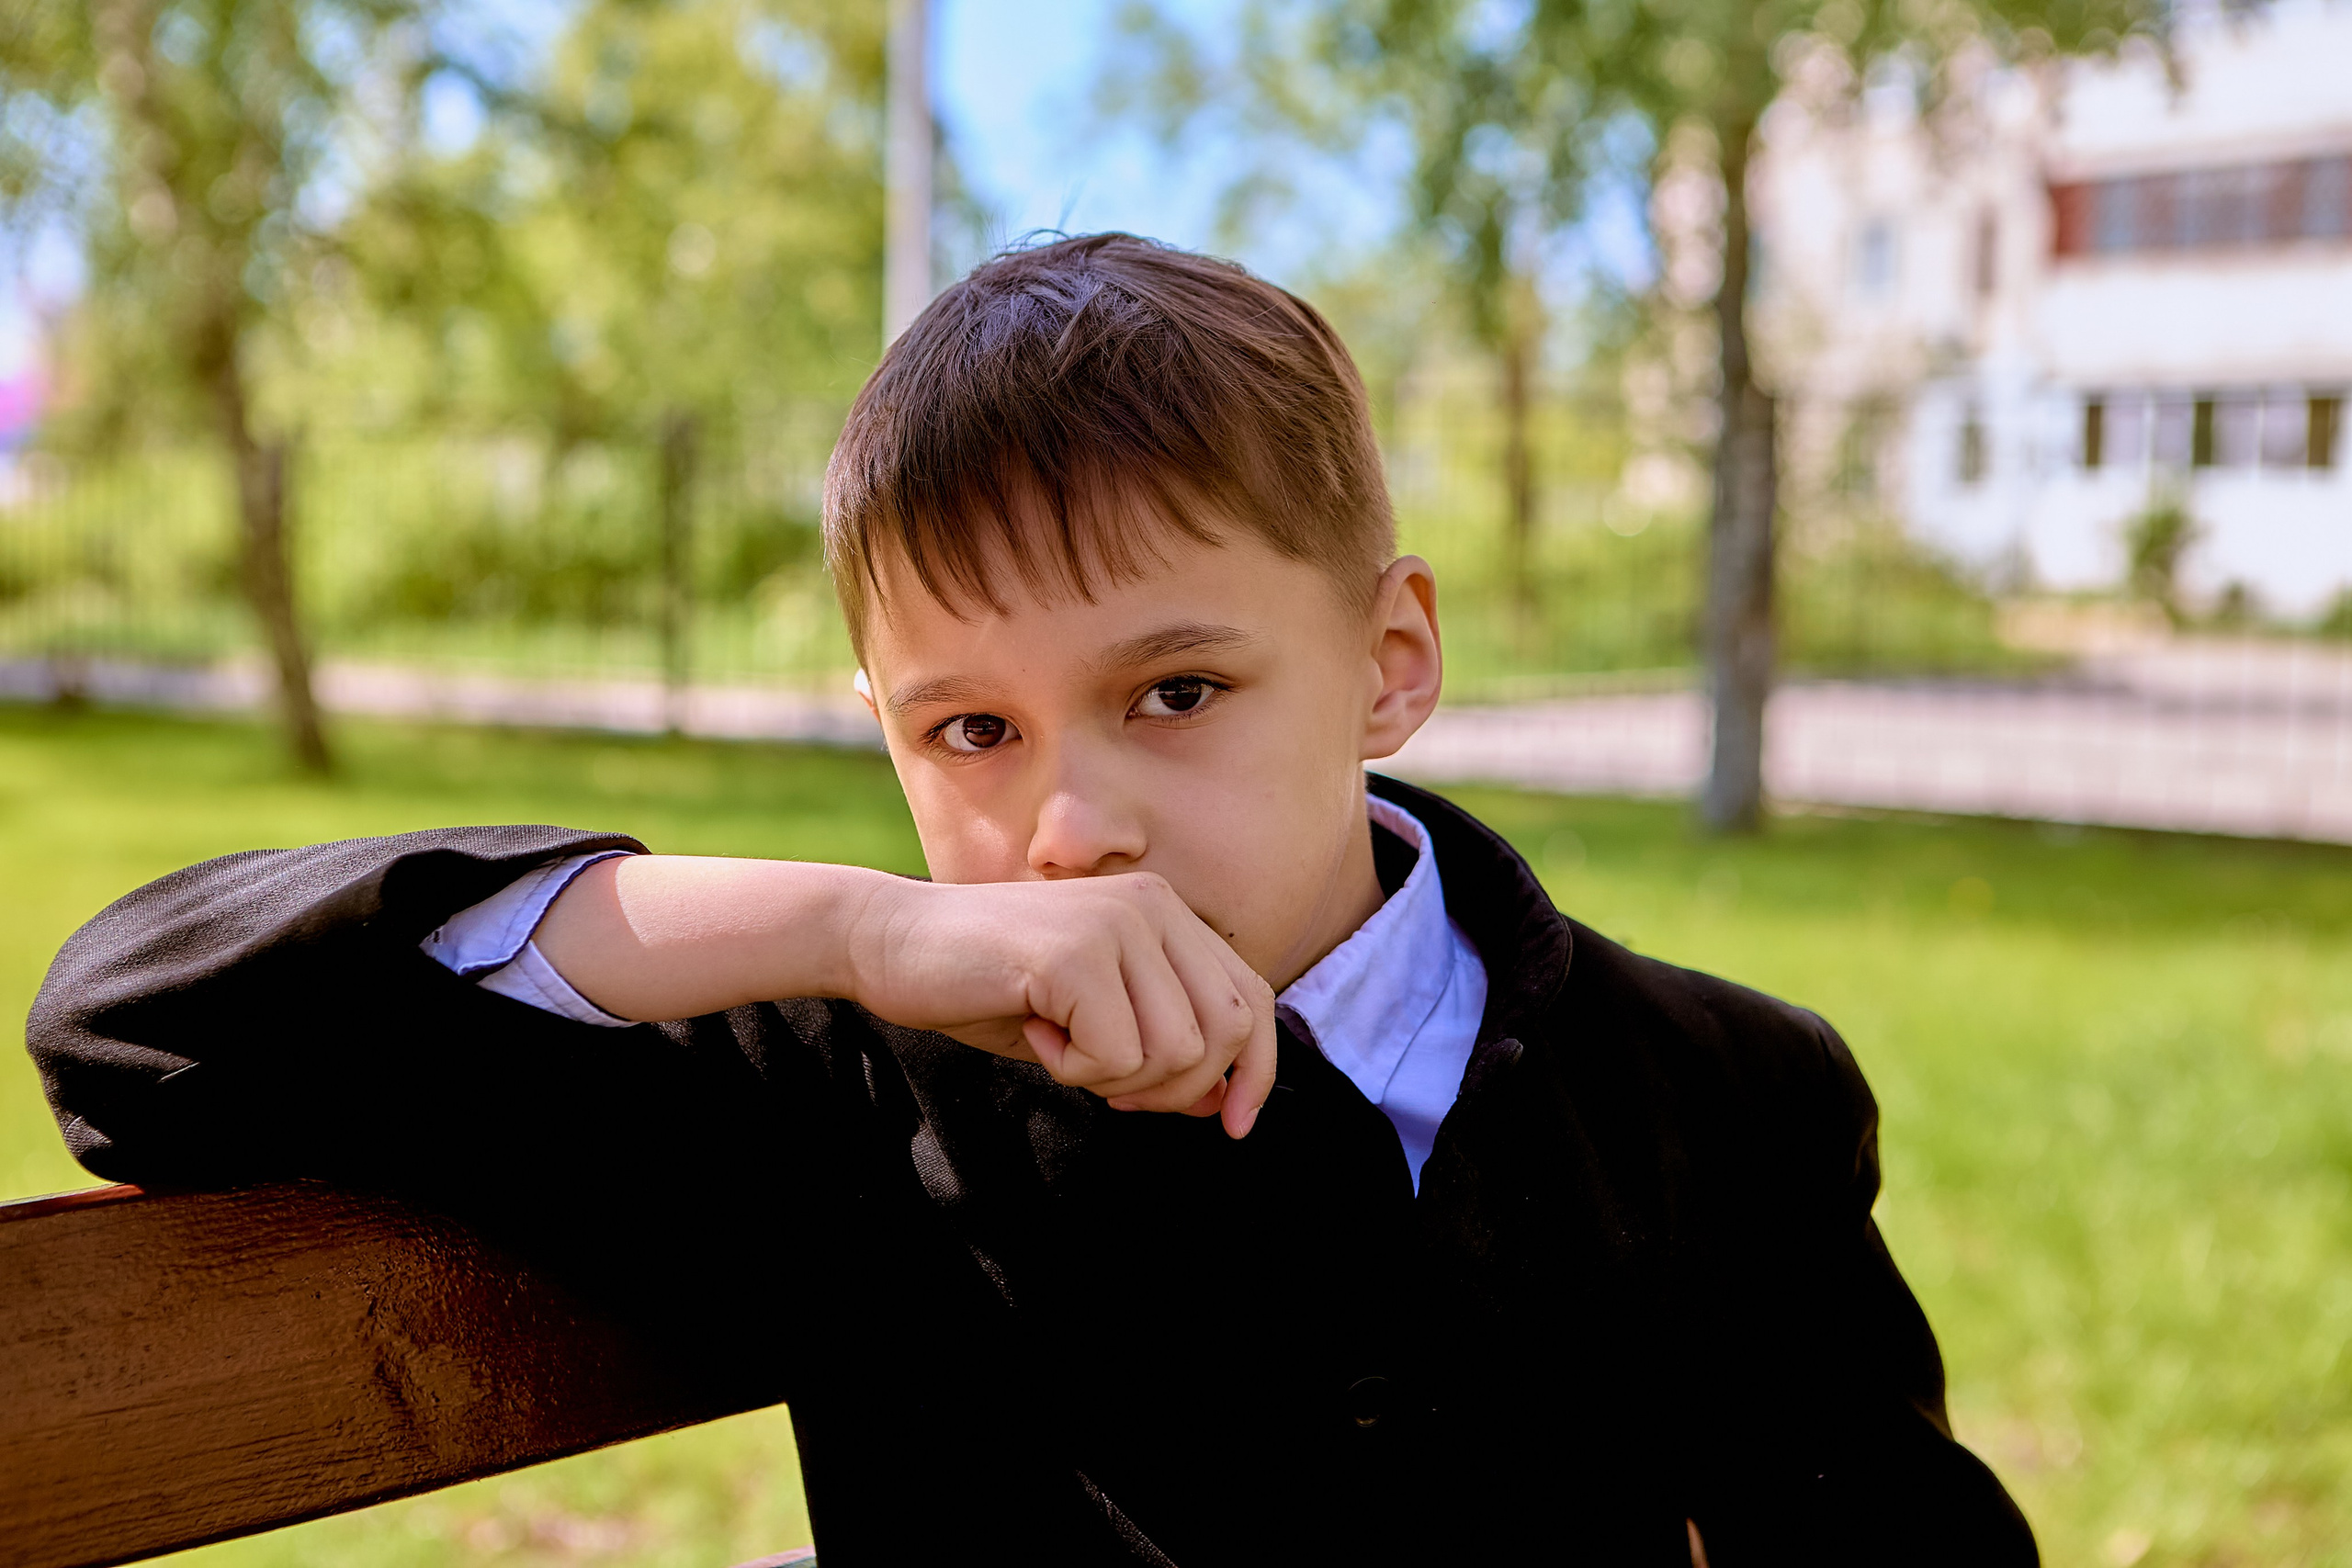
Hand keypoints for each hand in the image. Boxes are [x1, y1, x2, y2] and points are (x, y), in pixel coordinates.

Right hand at [847, 873, 1277, 1137]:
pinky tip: (1034, 1031)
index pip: (1251, 999)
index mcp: (1164, 911)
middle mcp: (1153, 904)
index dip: (1256, 1070)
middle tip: (1104, 1082)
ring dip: (1113, 1076)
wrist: (890, 943)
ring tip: (1057, 1040)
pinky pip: (1115, 1055)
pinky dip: (1074, 1070)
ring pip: (1175, 1052)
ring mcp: (1118, 921)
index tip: (1234, 1126)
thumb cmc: (989, 988)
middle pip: (1224, 1032)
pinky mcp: (1077, 952)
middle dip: (1174, 1088)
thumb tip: (1226, 1103)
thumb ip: (1160, 1048)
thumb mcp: (1091, 1021)